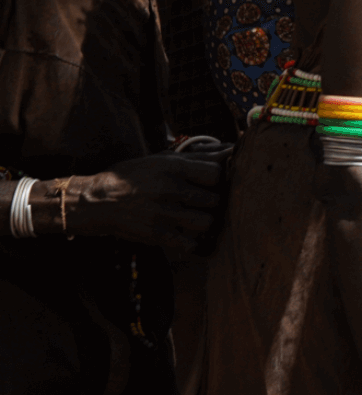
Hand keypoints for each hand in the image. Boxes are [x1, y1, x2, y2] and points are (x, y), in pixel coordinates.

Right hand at [64, 148, 227, 252]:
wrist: (97, 201)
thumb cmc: (134, 176)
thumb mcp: (163, 159)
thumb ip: (198, 157)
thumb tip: (231, 150)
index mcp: (173, 167)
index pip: (217, 173)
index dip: (219, 179)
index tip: (212, 183)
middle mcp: (170, 189)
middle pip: (214, 199)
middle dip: (214, 202)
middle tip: (206, 203)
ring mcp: (163, 213)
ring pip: (206, 222)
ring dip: (205, 222)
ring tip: (197, 219)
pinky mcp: (155, 235)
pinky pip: (189, 244)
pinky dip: (192, 242)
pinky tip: (187, 236)